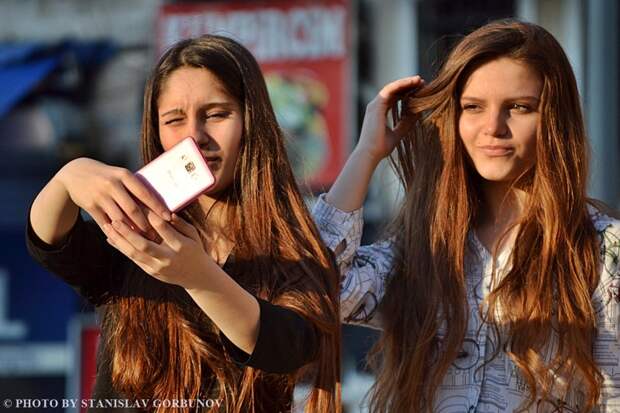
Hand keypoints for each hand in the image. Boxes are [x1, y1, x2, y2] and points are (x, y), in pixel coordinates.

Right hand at [55, 157, 170, 235]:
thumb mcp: (120, 175)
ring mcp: (100, 196)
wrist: (75, 173)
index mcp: (124, 175)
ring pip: (120, 219)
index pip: (144, 193)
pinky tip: (125, 240)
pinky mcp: (90, 206)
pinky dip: (116, 233)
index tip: (169, 218)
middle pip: (133, 209)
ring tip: (144, 240)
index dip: (157, 207)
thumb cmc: (107, 176)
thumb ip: (136, 187)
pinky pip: (106, 223)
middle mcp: (112, 184)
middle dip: (146, 224)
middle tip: (157, 235)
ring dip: (132, 231)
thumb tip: (159, 203)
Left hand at [102, 210, 213, 289]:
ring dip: (119, 240)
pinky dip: (121, 248)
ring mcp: (157, 267)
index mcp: (181, 247)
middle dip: (128, 233)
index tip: (142, 206)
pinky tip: (111, 238)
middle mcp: (167, 259)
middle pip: (144, 246)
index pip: (165, 231)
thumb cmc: (195, 250)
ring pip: (134, 254)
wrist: (196, 276)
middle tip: (115, 220)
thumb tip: (167, 212)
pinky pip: (133, 259)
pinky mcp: (150, 272)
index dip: (153, 218)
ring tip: (107, 227)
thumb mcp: (194, 235)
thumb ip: (181, 224)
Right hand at [356, 75, 423, 162]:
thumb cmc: (381, 148)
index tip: (419, 91)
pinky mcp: (376, 105)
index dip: (406, 93)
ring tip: (419, 80)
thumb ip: (406, 123)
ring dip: (406, 82)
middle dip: (408, 85)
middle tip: (422, 83)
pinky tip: (412, 82)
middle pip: (393, 91)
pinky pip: (390, 89)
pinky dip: (401, 84)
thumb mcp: (398, 133)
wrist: (370, 154)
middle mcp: (376, 107)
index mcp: (379, 113)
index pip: (393, 98)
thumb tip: (418, 114)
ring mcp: (374, 105)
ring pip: (392, 87)